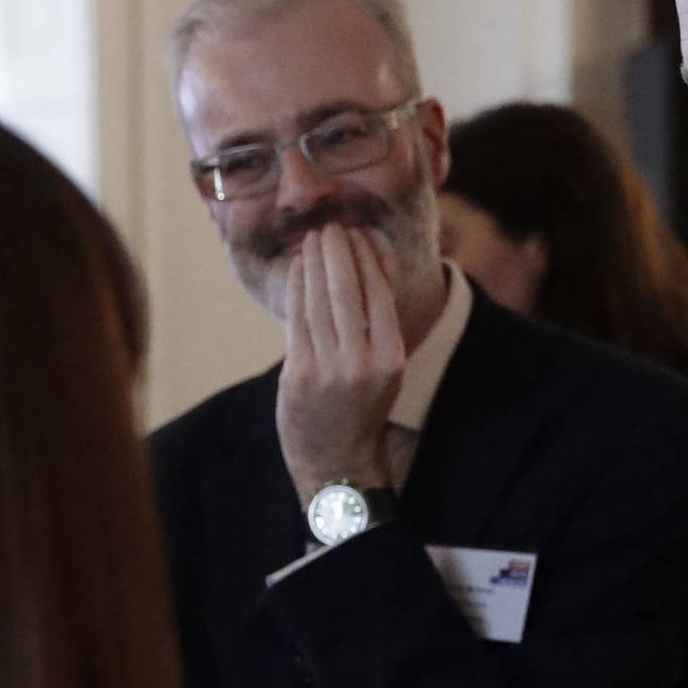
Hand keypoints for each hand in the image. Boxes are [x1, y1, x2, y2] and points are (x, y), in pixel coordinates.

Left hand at [276, 222, 405, 506]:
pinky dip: (296, 287)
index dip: (365, 258)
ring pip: (318, 300)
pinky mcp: (300, 372)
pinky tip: (297, 268)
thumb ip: (381, 318)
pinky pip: (297, 317)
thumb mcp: (384, 366)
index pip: (377, 294)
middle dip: (337, 252)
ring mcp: (328, 368)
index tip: (356, 235)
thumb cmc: (362, 407)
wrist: (337, 460)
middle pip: (347, 291)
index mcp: (390, 359)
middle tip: (331, 227)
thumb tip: (378, 261)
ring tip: (313, 240)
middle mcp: (362, 362)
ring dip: (314, 263)